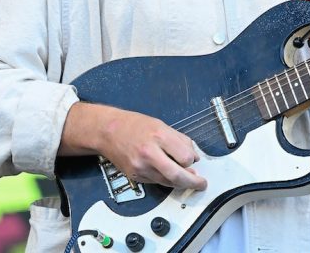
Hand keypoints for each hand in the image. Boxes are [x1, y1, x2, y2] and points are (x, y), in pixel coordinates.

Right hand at [60, 102, 206, 190]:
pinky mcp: (135, 177)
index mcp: (159, 136)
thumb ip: (179, 140)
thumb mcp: (161, 125)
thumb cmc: (136, 125)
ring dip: (180, 183)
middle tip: (201, 184)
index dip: (192, 160)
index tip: (195, 160)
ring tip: (188, 180)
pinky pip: (156, 182)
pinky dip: (166, 181)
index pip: (185, 157)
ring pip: (167, 182)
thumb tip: (193, 155)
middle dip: (193, 182)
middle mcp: (150, 154)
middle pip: (177, 175)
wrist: (109, 132)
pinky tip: (170, 176)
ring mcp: (141, 167)